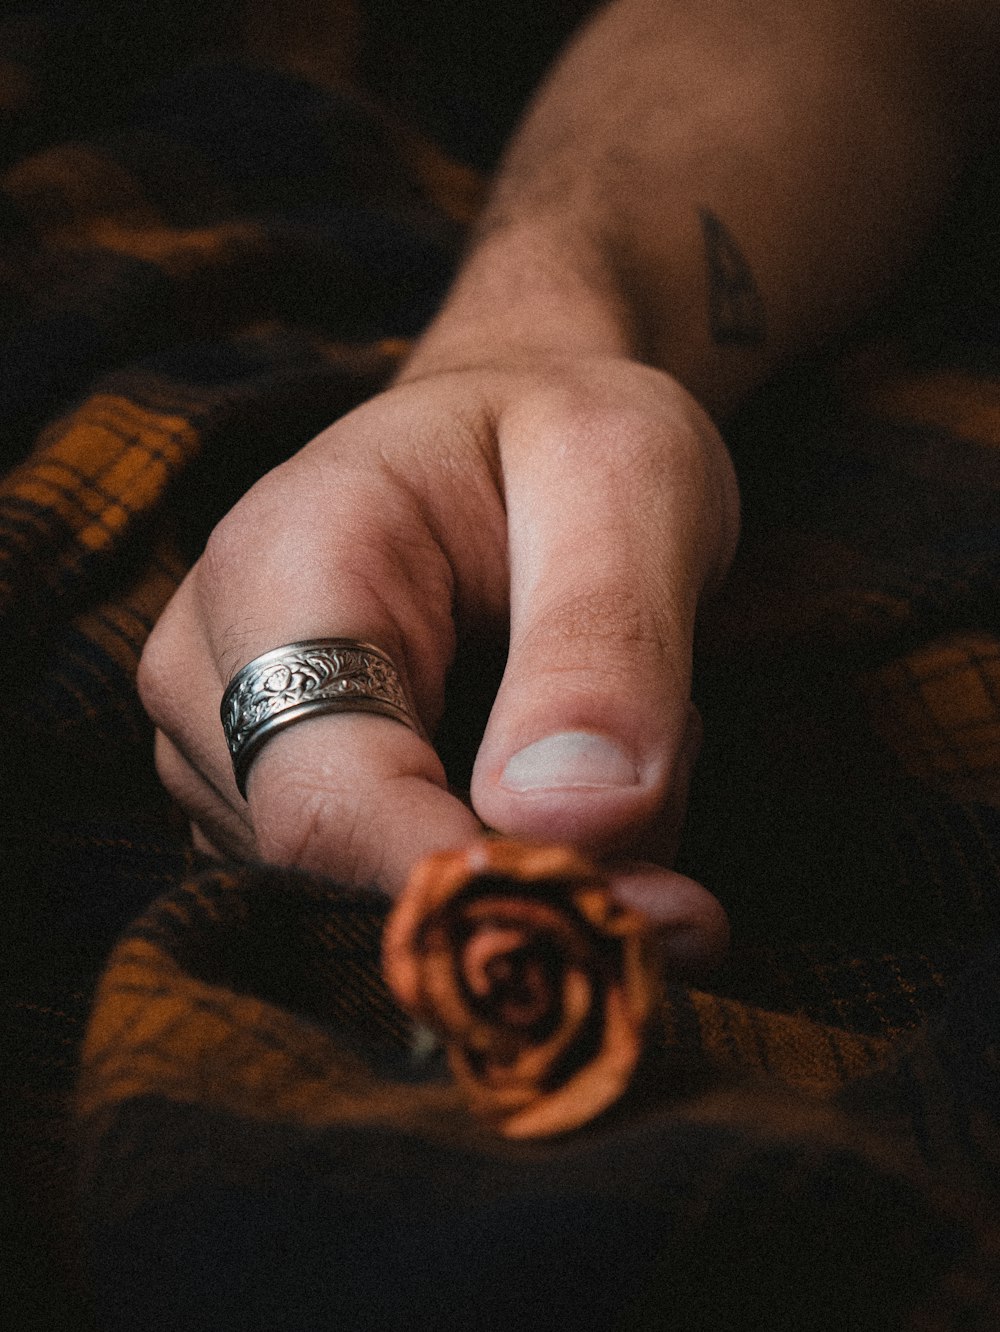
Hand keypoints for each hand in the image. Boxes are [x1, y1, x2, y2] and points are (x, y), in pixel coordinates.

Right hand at [138, 353, 737, 971]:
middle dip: (535, 861)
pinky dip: (510, 854)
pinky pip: (389, 886)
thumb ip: (604, 644)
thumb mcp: (629, 482)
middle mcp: (213, 669)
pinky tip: (556, 766)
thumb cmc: (566, 439)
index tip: (631, 928)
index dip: (466, 888)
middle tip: (674, 758)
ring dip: (538, 850)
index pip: (323, 805)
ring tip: (611, 718)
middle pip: (357, 871)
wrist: (512, 430)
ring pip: (382, 893)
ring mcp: (225, 744)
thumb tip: (565, 826)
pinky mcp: (266, 797)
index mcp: (282, 568)